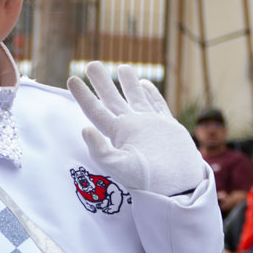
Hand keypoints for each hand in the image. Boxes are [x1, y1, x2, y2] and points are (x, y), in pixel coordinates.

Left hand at [67, 62, 205, 195]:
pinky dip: (152, 94)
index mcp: (118, 133)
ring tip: (122, 66)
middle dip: (102, 82)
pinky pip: (158, 105)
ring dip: (128, 83)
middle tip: (92, 64)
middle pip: (113, 99)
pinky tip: (146, 84)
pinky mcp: (169, 127)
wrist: (180, 188)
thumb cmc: (149, 181)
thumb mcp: (121, 167)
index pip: (96, 110)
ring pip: (136, 98)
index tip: (72, 79)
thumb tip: (84, 129)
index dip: (83, 95)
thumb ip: (101, 151)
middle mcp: (132, 127)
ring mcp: (150, 125)